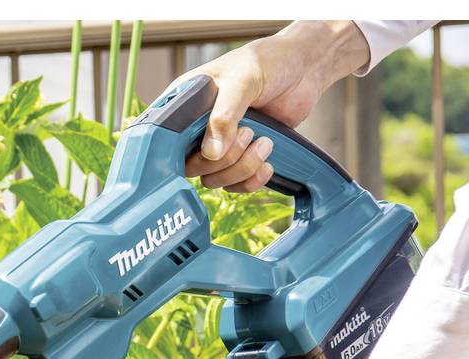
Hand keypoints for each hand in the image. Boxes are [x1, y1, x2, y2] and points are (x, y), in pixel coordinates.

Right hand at [175, 20, 370, 190]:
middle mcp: (196, 129)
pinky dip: (251, 181)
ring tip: (265, 141)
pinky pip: (234, 186)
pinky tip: (268, 163)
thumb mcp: (244, 79)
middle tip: (249, 132)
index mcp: (185, 105)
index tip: (201, 152)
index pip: (165, 140)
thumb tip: (210, 153)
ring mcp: (217, 146)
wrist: (304, 69)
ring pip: (214, 180)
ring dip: (243, 168)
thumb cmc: (269, 62)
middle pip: (191, 167)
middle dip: (224, 159)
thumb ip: (225, 115)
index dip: (175, 153)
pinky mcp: (238, 159)